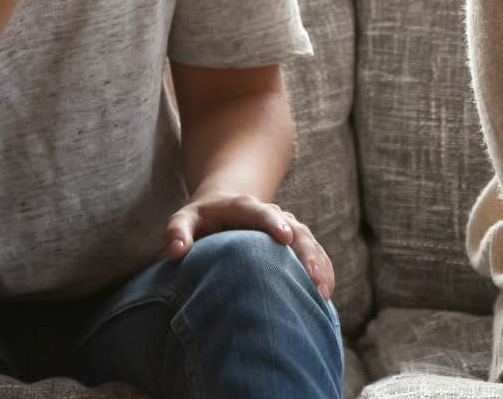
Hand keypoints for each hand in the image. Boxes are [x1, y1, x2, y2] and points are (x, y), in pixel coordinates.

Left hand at [165, 190, 334, 301]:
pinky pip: (315, 253)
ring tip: (322, 293)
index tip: (284, 238)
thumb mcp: (184, 219)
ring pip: (309, 242)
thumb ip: (177, 232)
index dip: (273, 223)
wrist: (224, 207)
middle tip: (312, 278)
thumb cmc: (201, 219)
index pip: (261, 212)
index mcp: (244, 207)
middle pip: (294, 228)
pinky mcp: (295, 242)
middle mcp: (272, 215)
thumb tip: (177, 251)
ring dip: (318, 265)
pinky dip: (323, 270)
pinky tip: (325, 295)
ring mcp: (287, 227)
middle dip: (305, 252)